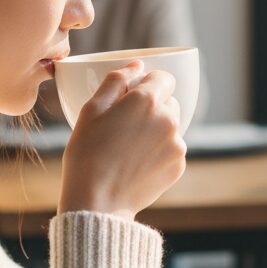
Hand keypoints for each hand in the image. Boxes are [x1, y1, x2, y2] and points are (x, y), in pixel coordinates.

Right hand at [58, 60, 186, 219]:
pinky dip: (159, 152)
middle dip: (152, 107)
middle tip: (125, 126)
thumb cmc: (87, 153)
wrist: (97, 201)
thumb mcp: (91, 109)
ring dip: (156, 130)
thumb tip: (136, 66)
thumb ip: (116, 80)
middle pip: (169, 102)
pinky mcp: (178, 166)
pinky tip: (136, 163)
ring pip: (171, 126)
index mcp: (147, 100)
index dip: (147, 84)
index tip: (132, 96)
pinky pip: (172, 149)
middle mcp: (168, 119)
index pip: (163, 77)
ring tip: (129, 148)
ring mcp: (177, 144)